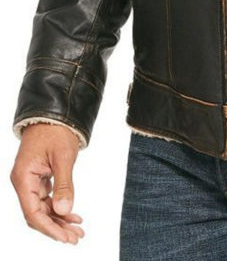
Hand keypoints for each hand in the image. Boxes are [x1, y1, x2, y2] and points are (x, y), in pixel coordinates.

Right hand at [10, 123, 84, 243]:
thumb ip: (64, 185)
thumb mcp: (63, 157)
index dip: (49, 227)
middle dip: (56, 227)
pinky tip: (73, 215)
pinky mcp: (39, 177)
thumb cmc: (56, 131)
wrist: (54, 113)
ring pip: (42, 208)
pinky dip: (59, 207)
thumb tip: (64, 211)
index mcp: (23, 178)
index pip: (33, 213)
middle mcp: (23, 182)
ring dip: (59, 219)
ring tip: (78, 230)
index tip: (65, 238)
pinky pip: (47, 198)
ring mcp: (30, 180)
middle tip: (76, 238)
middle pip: (37, 214)